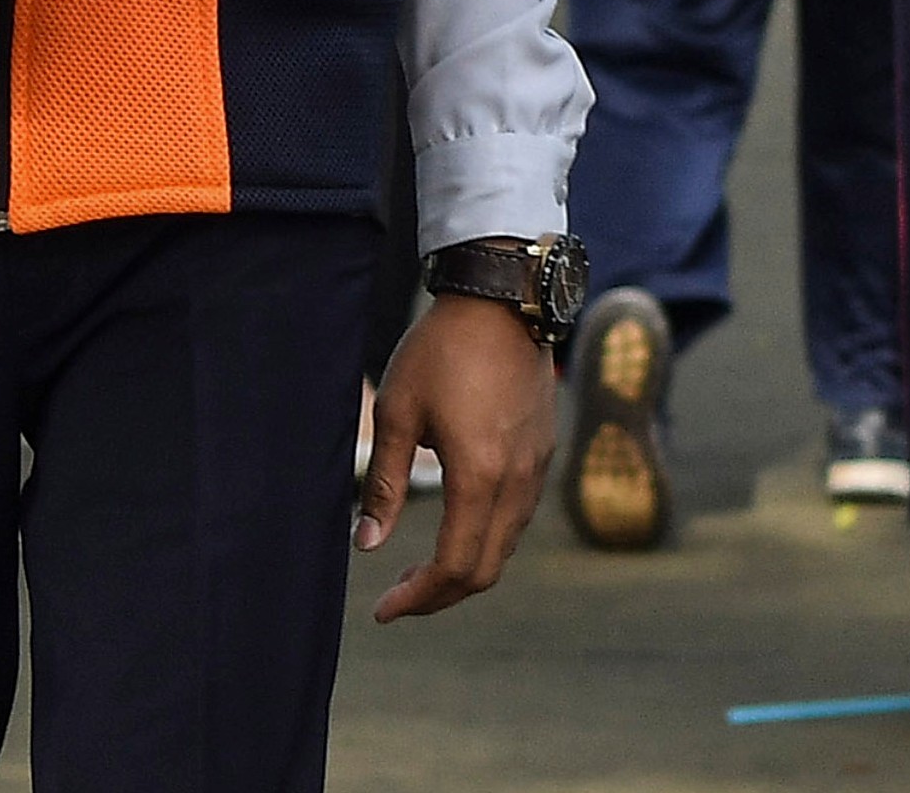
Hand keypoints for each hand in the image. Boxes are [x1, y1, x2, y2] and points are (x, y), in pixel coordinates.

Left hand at [358, 292, 553, 619]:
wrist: (503, 299)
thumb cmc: (441, 350)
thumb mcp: (397, 412)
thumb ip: (382, 484)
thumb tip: (366, 545)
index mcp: (479, 476)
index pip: (455, 567)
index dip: (419, 598)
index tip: (383, 609)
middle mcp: (517, 480)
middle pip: (486, 569)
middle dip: (441, 594)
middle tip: (399, 595)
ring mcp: (536, 466)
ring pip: (506, 545)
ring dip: (466, 567)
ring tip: (421, 564)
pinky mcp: (543, 450)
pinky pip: (518, 515)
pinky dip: (487, 537)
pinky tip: (457, 522)